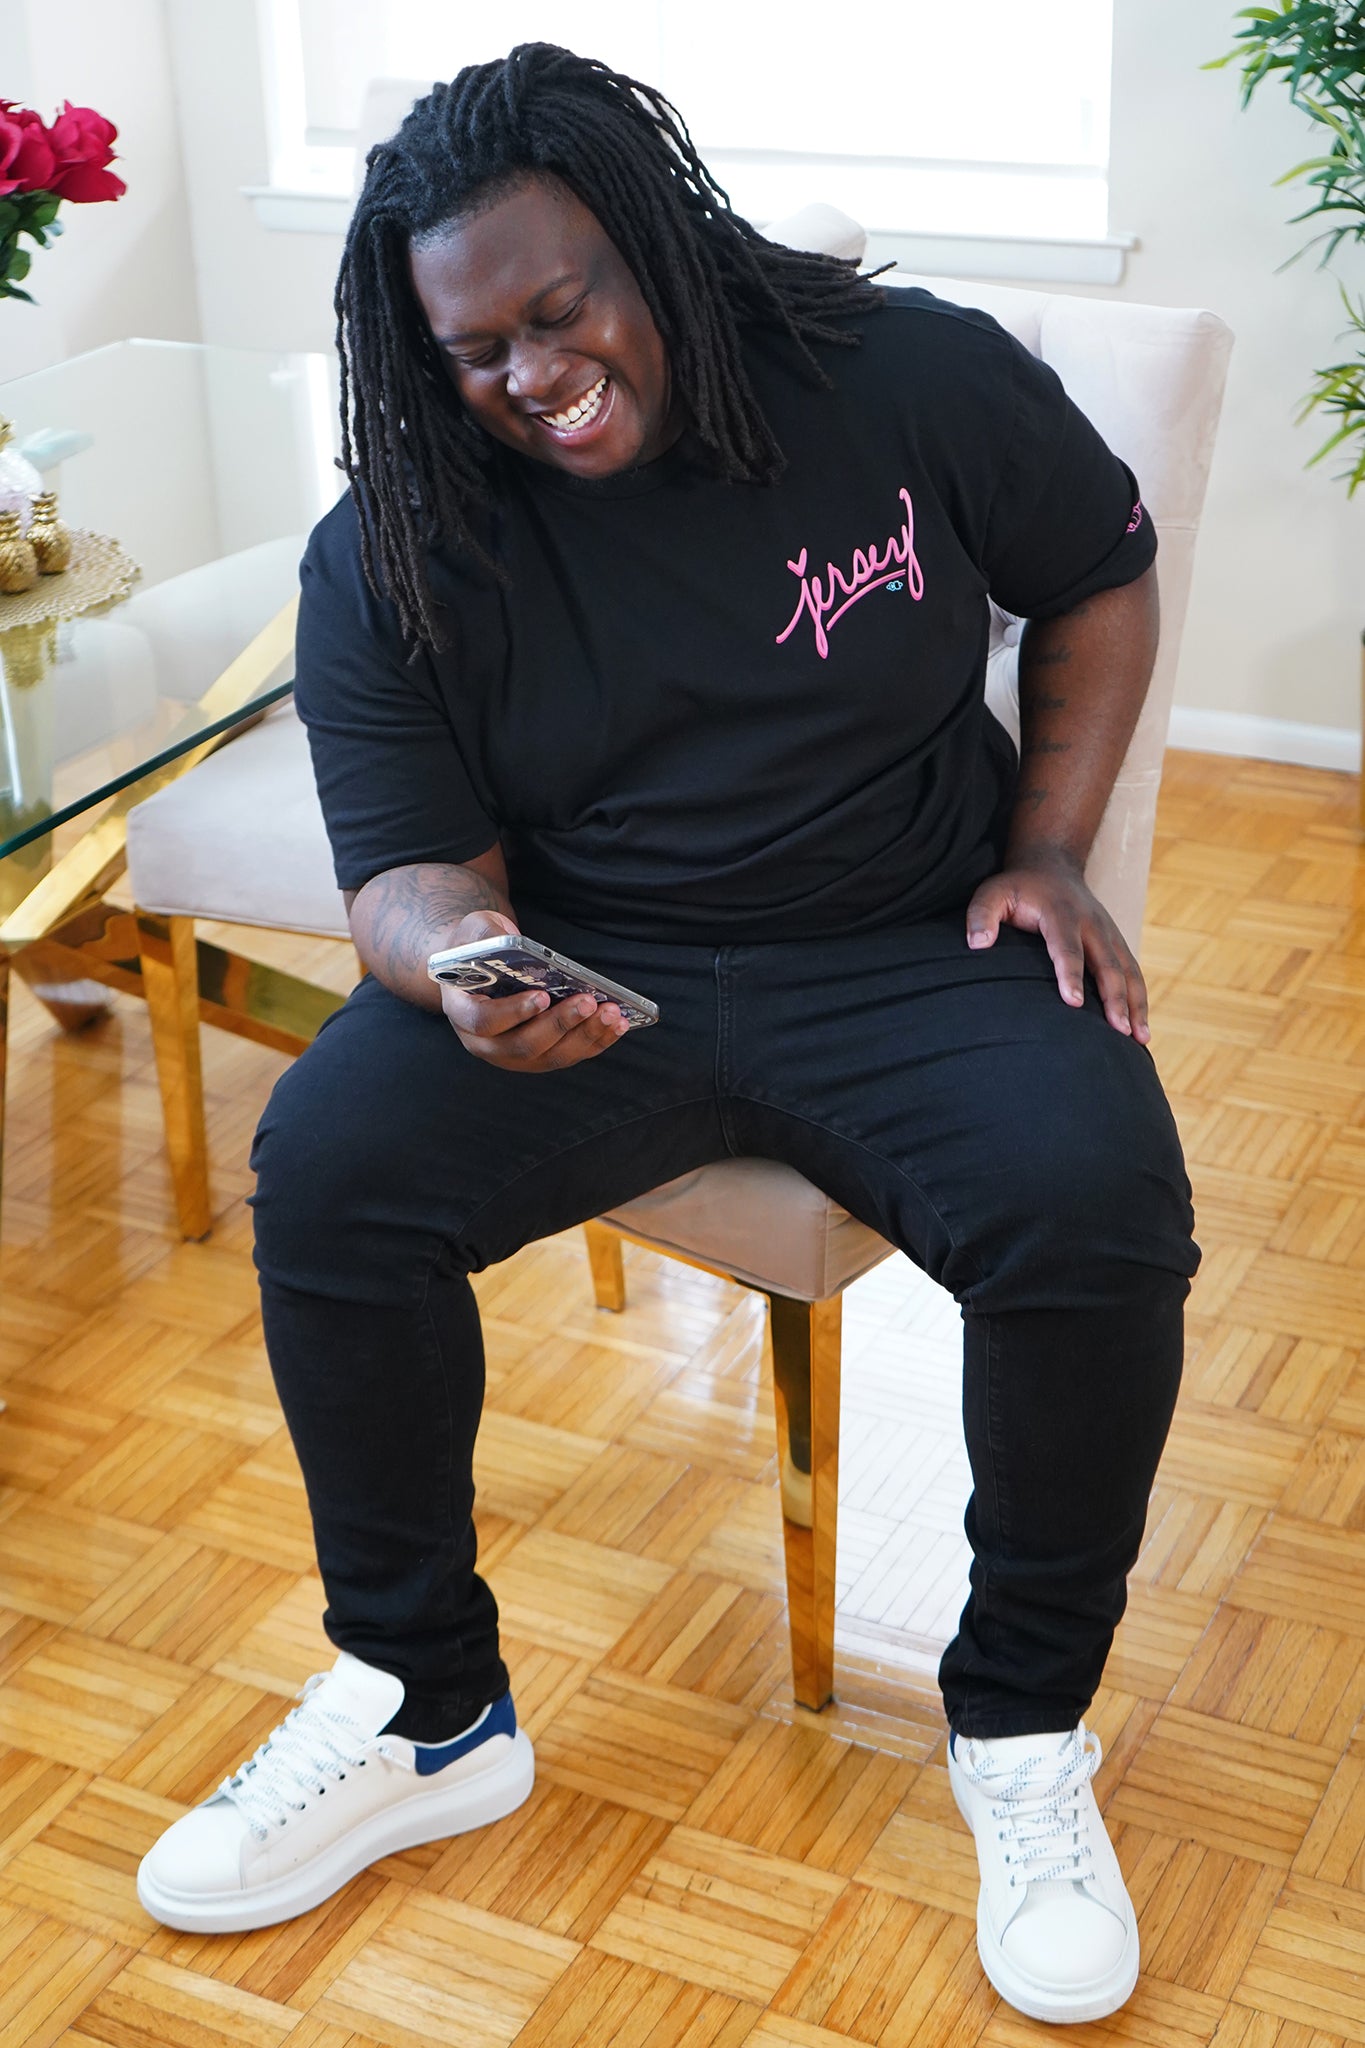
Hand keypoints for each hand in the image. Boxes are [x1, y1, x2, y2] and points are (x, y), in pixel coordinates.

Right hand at [438, 911, 630, 1072]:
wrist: (482, 965)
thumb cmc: (480, 945)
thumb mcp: (475, 929)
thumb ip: (486, 933)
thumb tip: (515, 942)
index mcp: (461, 1011)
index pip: (483, 1021)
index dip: (513, 1013)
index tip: (542, 997)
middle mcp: (484, 1043)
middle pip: (523, 1045)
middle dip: (560, 1024)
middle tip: (589, 1001)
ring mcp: (512, 1054)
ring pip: (551, 1057)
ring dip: (585, 1036)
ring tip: (611, 1012)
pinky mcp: (539, 1056)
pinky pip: (569, 1054)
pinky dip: (596, 1041)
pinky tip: (618, 1022)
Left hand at [965, 852, 1148, 1042]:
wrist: (1052, 865)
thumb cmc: (1018, 887)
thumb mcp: (992, 893)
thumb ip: (981, 915)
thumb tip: (977, 944)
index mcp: (1061, 913)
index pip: (1067, 948)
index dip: (1071, 975)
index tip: (1074, 1003)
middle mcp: (1092, 924)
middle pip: (1107, 964)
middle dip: (1114, 998)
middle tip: (1118, 1030)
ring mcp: (1109, 933)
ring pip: (1128, 971)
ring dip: (1135, 1004)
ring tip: (1139, 1038)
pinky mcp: (1116, 942)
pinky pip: (1133, 972)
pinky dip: (1139, 999)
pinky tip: (1140, 1029)